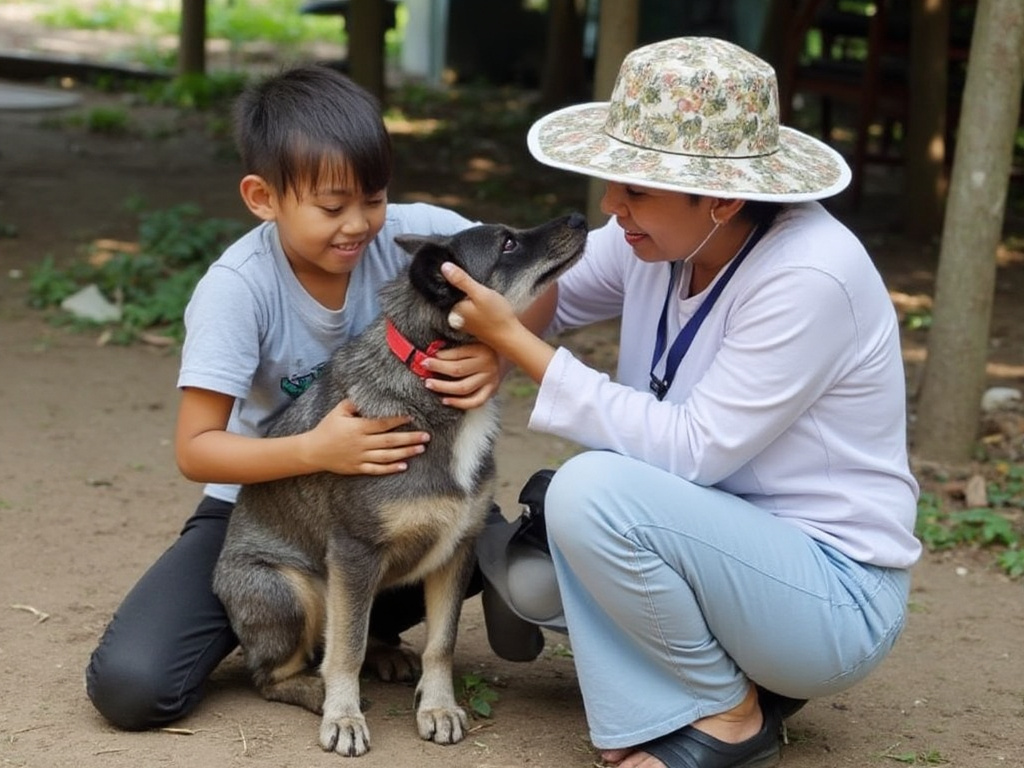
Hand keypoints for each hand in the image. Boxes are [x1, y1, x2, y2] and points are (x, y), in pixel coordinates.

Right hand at [302, 398, 429, 474]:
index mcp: (357, 428)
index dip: (397, 420)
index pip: (381, 423)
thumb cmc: (326, 428)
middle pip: (389, 441)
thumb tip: (369, 393)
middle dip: (409, 438)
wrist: (312, 451)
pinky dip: (390, 468)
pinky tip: (404, 466)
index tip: (412, 416)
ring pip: (386, 456)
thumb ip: (354, 403)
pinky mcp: (358, 468)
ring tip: (420, 449)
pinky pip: (376, 469)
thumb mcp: (338, 411)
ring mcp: (360, 457)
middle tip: (426, 436)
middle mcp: (361, 443)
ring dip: (405, 452)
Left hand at [423, 342, 499, 408]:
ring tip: (429, 384)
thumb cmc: (484, 345)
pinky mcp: (492, 390)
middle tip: (423, 369)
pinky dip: (459, 403)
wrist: (507, 354)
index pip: (455, 355)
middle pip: (457, 370)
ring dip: (443, 387)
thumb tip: (432, 351)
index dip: (438, 357)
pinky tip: (445, 400)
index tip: (424, 358)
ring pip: (463, 388)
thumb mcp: (473, 339)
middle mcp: (488, 364)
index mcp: (482, 349)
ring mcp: (490, 379)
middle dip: (437, 370)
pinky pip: (475, 401)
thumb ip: (456, 345)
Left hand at [439, 261, 556, 384]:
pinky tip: (484, 304)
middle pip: (454, 295)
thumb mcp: (480, 293)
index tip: (464, 277)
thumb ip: (461, 280)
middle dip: (462, 288)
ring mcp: (464, 321)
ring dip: (468, 296)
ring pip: (462, 302)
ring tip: (483, 295)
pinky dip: (473, 304)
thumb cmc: (497, 316)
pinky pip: (468, 309)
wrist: (510, 336)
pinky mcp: (472, 324)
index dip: (454, 279)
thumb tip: (444, 267)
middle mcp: (455, 317)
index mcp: (453, 308)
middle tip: (478, 288)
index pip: (446, 288)